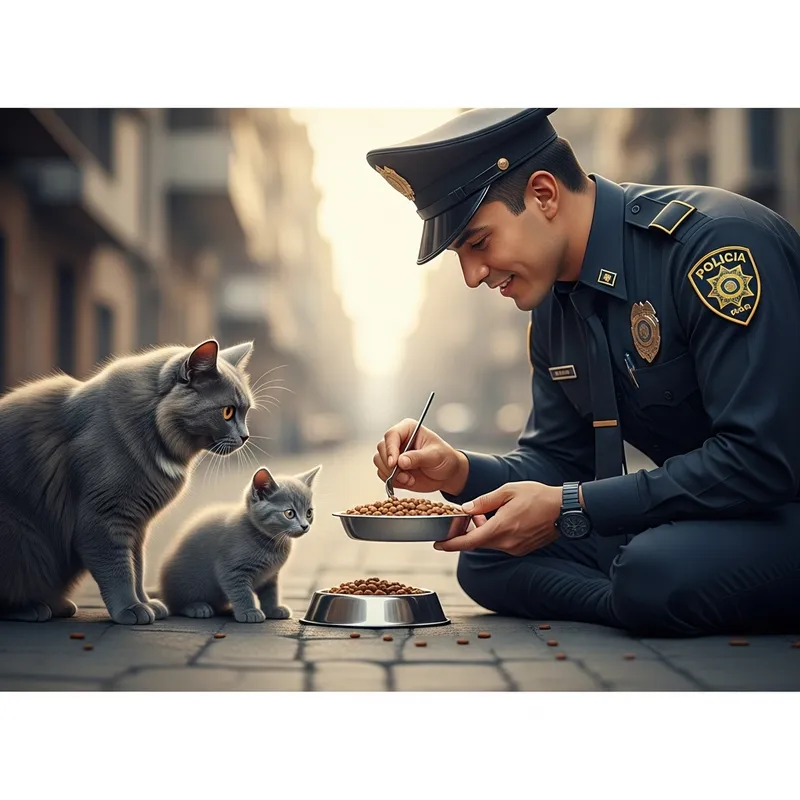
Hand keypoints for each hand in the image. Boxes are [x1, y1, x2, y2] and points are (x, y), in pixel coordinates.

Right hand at [373, 419, 468, 494]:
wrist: (447, 473)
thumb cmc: (444, 458)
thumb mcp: (435, 456)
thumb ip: (418, 457)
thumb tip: (401, 461)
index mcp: (408, 429)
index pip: (392, 435)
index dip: (390, 449)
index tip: (394, 463)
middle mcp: (398, 440)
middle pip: (382, 448)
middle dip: (390, 465)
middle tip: (405, 475)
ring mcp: (394, 454)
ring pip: (379, 462)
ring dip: (391, 474)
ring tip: (409, 479)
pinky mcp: (392, 468)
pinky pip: (382, 474)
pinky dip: (393, 481)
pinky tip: (408, 481)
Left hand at [434, 482, 561, 555]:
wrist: (565, 509)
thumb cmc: (537, 496)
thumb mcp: (507, 491)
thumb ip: (484, 501)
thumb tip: (465, 509)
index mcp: (501, 528)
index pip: (469, 542)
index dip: (451, 544)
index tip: (438, 544)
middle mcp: (507, 543)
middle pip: (478, 541)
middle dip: (470, 530)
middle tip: (469, 515)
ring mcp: (515, 548)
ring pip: (490, 542)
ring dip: (484, 530)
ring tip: (489, 512)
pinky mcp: (522, 549)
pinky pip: (502, 543)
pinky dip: (496, 533)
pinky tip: (502, 519)